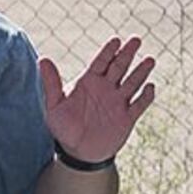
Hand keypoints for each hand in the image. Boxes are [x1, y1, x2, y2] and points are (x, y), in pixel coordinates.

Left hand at [41, 37, 156, 165]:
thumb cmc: (64, 128)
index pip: (101, 62)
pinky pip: (139, 104)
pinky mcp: (127, 117)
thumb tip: (42, 59)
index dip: (109, 51)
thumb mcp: (54, 106)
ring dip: (141, 71)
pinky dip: (145, 96)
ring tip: (150, 60)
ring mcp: (118, 102)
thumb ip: (51, 83)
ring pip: (132, 82)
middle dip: (128, 53)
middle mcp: (106, 88)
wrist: (78, 153)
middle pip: (119, 67)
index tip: (116, 40)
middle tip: (136, 39)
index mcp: (89, 81)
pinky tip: (150, 87)